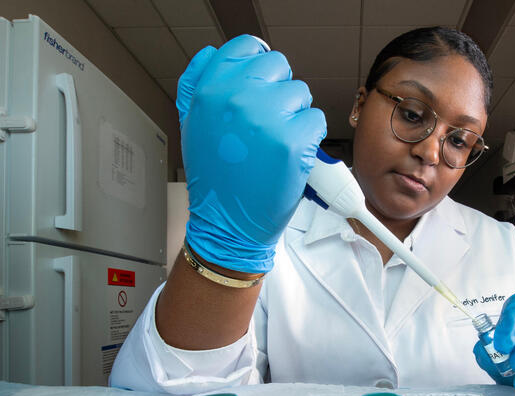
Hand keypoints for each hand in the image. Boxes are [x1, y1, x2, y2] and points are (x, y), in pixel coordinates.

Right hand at [177, 36, 326, 272]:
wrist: (229, 224)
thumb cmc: (215, 180)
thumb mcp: (191, 125)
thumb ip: (199, 85)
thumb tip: (213, 53)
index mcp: (210, 90)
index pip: (246, 47)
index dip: (259, 65)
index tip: (263, 83)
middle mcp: (236, 98)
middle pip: (278, 66)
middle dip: (279, 92)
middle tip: (269, 122)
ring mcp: (267, 118)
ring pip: (301, 93)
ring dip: (295, 116)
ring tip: (276, 143)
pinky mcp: (293, 141)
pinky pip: (316, 120)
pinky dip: (310, 137)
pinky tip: (291, 154)